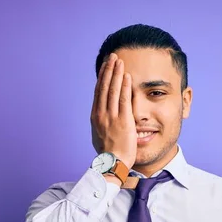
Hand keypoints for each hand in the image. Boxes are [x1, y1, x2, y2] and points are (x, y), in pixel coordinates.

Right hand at [91, 53, 135, 169]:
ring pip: (113, 90)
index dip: (102, 77)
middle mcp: (101, 114)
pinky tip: (126, 76)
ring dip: (116, 73)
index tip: (105, 67)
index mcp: (95, 116)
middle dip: (108, 70)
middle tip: (112, 56)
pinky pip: (124, 100)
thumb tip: (101, 120)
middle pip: (104, 87)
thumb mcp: (100, 136)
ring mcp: (111, 117)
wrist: (111, 164)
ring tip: (119, 60)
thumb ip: (101, 125)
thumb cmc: (108, 154)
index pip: (98, 92)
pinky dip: (125, 86)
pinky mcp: (123, 121)